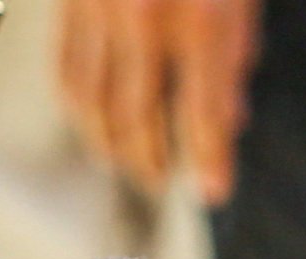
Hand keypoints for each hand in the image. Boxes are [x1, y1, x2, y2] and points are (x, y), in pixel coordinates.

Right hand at [57, 0, 258, 201]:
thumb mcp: (239, 2)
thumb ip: (234, 59)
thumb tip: (229, 123)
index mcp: (202, 18)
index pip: (204, 112)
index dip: (209, 160)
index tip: (213, 193)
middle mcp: (142, 14)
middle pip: (137, 115)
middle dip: (148, 159)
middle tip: (159, 180)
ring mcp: (98, 6)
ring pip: (92, 100)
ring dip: (108, 142)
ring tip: (125, 162)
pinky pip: (65, 66)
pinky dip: (78, 105)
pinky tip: (93, 122)